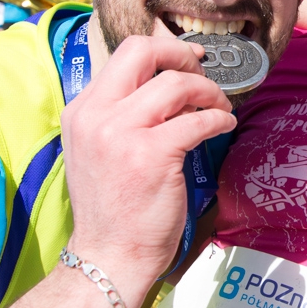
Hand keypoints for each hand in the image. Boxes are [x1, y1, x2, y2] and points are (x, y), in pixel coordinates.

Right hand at [59, 34, 235, 301]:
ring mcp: (121, 133)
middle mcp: (96, 116)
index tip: (187, 61)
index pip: (124, 55)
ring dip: (209, 92)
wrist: (108, 256)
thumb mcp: (98, 150)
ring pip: (176, 83)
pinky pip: (198, 120)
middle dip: (182, 54)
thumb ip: (120, 115)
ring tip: (220, 108)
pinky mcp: (151, 154)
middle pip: (143, 51)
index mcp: (82, 111)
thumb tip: (166, 85)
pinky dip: (219, 119)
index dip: (163, 51)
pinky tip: (224, 127)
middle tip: (203, 71)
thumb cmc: (112, 209)